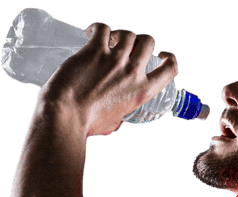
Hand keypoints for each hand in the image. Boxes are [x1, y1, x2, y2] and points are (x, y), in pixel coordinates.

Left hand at [37, 23, 178, 136]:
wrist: (65, 116)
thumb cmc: (87, 124)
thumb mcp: (113, 123)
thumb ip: (119, 116)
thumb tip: (116, 120)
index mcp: (141, 92)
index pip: (168, 70)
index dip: (169, 59)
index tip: (161, 56)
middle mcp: (132, 73)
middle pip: (148, 41)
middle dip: (139, 40)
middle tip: (128, 46)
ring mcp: (114, 59)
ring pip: (127, 33)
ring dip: (119, 34)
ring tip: (108, 41)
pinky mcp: (95, 50)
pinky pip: (103, 28)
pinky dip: (97, 28)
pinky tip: (90, 33)